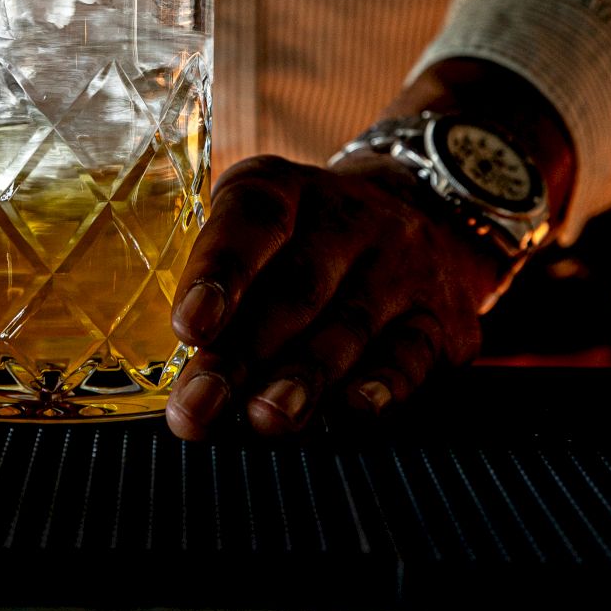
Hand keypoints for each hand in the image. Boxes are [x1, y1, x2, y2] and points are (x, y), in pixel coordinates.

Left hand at [164, 58, 575, 439]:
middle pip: (294, 290)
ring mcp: (402, 267)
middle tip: (199, 407)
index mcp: (285, 190)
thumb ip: (215, 280)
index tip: (189, 327)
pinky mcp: (442, 318)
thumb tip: (168, 368)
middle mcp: (349, 219)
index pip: (252, 220)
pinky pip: (412, 353)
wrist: (424, 214)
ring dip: (304, 380)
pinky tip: (353, 413)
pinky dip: (383, 387)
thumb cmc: (305, 243)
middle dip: (241, 355)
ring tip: (265, 420)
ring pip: (350, 326)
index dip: (219, 272)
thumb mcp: (259, 229)